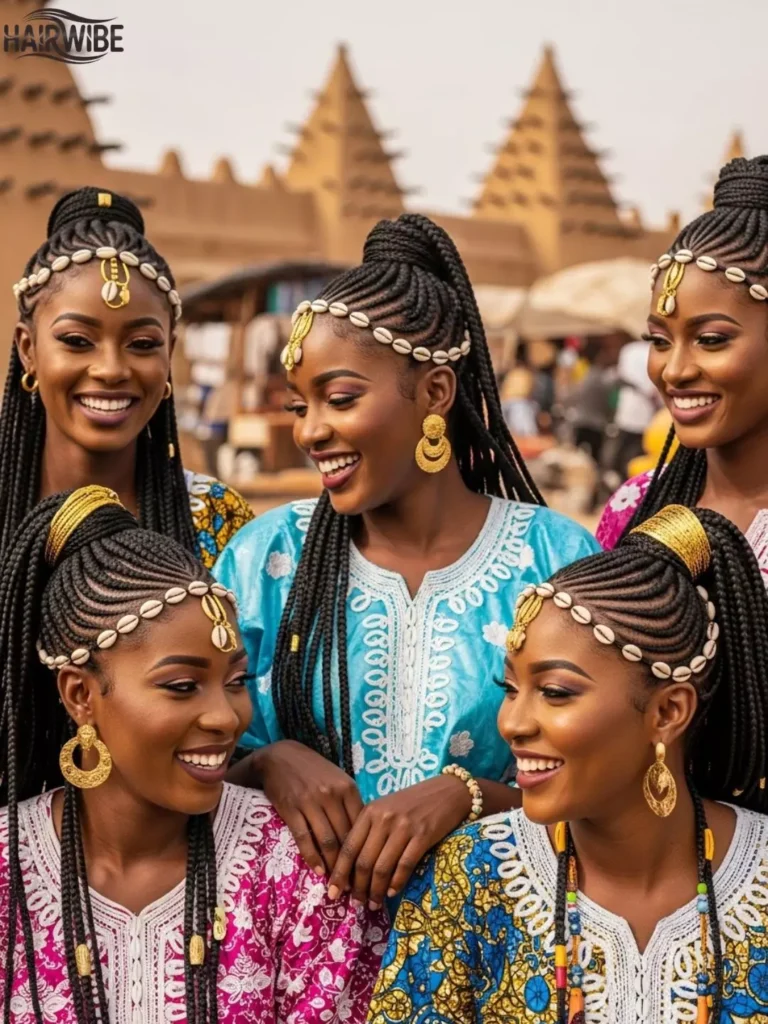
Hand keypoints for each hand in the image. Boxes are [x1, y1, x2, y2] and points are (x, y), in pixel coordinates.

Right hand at [255, 741, 363, 876]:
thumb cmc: (314, 770)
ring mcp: (310, 802)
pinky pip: (304, 839)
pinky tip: (318, 871)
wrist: (281, 756)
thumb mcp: (337, 780)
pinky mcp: (291, 810)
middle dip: (351, 865)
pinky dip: (313, 858)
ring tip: (337, 884)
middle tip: (355, 885)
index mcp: (347, 788)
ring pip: (327, 842)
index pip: (361, 826)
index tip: (368, 869)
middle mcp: (331, 795)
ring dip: (333, 867)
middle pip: (346, 837)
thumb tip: (365, 834)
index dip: (365, 850)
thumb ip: (350, 803)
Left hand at [327, 773, 470, 908]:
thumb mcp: (385, 810)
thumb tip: (352, 869)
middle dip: (358, 887)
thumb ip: (369, 832)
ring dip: (376, 891)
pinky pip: (404, 866)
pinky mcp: (422, 836)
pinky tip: (392, 893)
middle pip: (363, 861)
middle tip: (357, 903)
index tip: (332, 892)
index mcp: (370, 812)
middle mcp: (383, 819)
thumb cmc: (412, 803)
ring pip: (382, 867)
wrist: (446, 791)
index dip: (339, 873)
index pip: (348, 847)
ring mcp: (403, 827)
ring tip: (374, 904)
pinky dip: (396, 883)